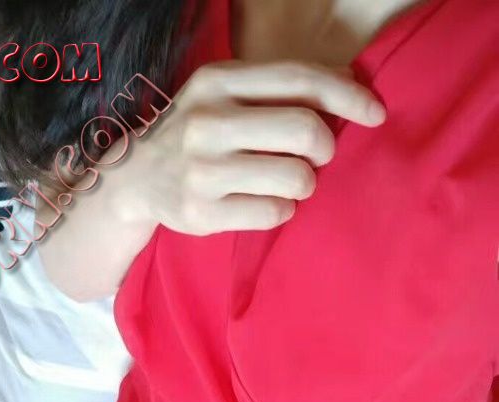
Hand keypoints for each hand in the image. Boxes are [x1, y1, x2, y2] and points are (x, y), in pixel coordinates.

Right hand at [116, 60, 386, 234]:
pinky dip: (283, 209)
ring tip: (288, 182)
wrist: (134, 179)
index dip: (346, 95)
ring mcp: (202, 171)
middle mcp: (207, 123)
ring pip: (295, 177)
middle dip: (324, 148)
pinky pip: (274, 213)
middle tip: (316, 157)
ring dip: (305, 183)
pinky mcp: (202, 214)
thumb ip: (277, 88)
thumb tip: (346, 84)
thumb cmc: (195, 132)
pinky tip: (267, 203)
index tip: (375, 113)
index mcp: (218, 82)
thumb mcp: (224, 94)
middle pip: (304, 130)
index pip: (298, 80)